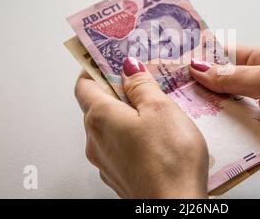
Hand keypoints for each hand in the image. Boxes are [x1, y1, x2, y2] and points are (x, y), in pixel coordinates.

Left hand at [75, 57, 208, 197]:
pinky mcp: (119, 174)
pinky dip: (131, 133)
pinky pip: (119, 145)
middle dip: (116, 89)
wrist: (174, 209)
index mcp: (100, 118)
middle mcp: (96, 139)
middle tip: (140, 77)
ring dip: (126, 112)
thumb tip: (129, 69)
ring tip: (154, 106)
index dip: (95, 67)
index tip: (109, 57)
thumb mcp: (160, 109)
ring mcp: (105, 160)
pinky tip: (155, 135)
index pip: (84, 84)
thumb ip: (141, 85)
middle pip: (97, 104)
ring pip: (110, 126)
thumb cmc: (169, 161)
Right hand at [189, 46, 259, 197]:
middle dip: (198, 87)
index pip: (225, 55)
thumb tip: (200, 67)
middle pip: (220, 84)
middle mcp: (259, 85)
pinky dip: (220, 134)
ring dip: (208, 112)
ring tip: (180, 111)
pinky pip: (233, 133)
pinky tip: (202, 134)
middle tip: (170, 89)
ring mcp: (258, 112)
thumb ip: (232, 76)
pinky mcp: (258, 136)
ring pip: (223, 110)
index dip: (201, 57)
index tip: (175, 61)